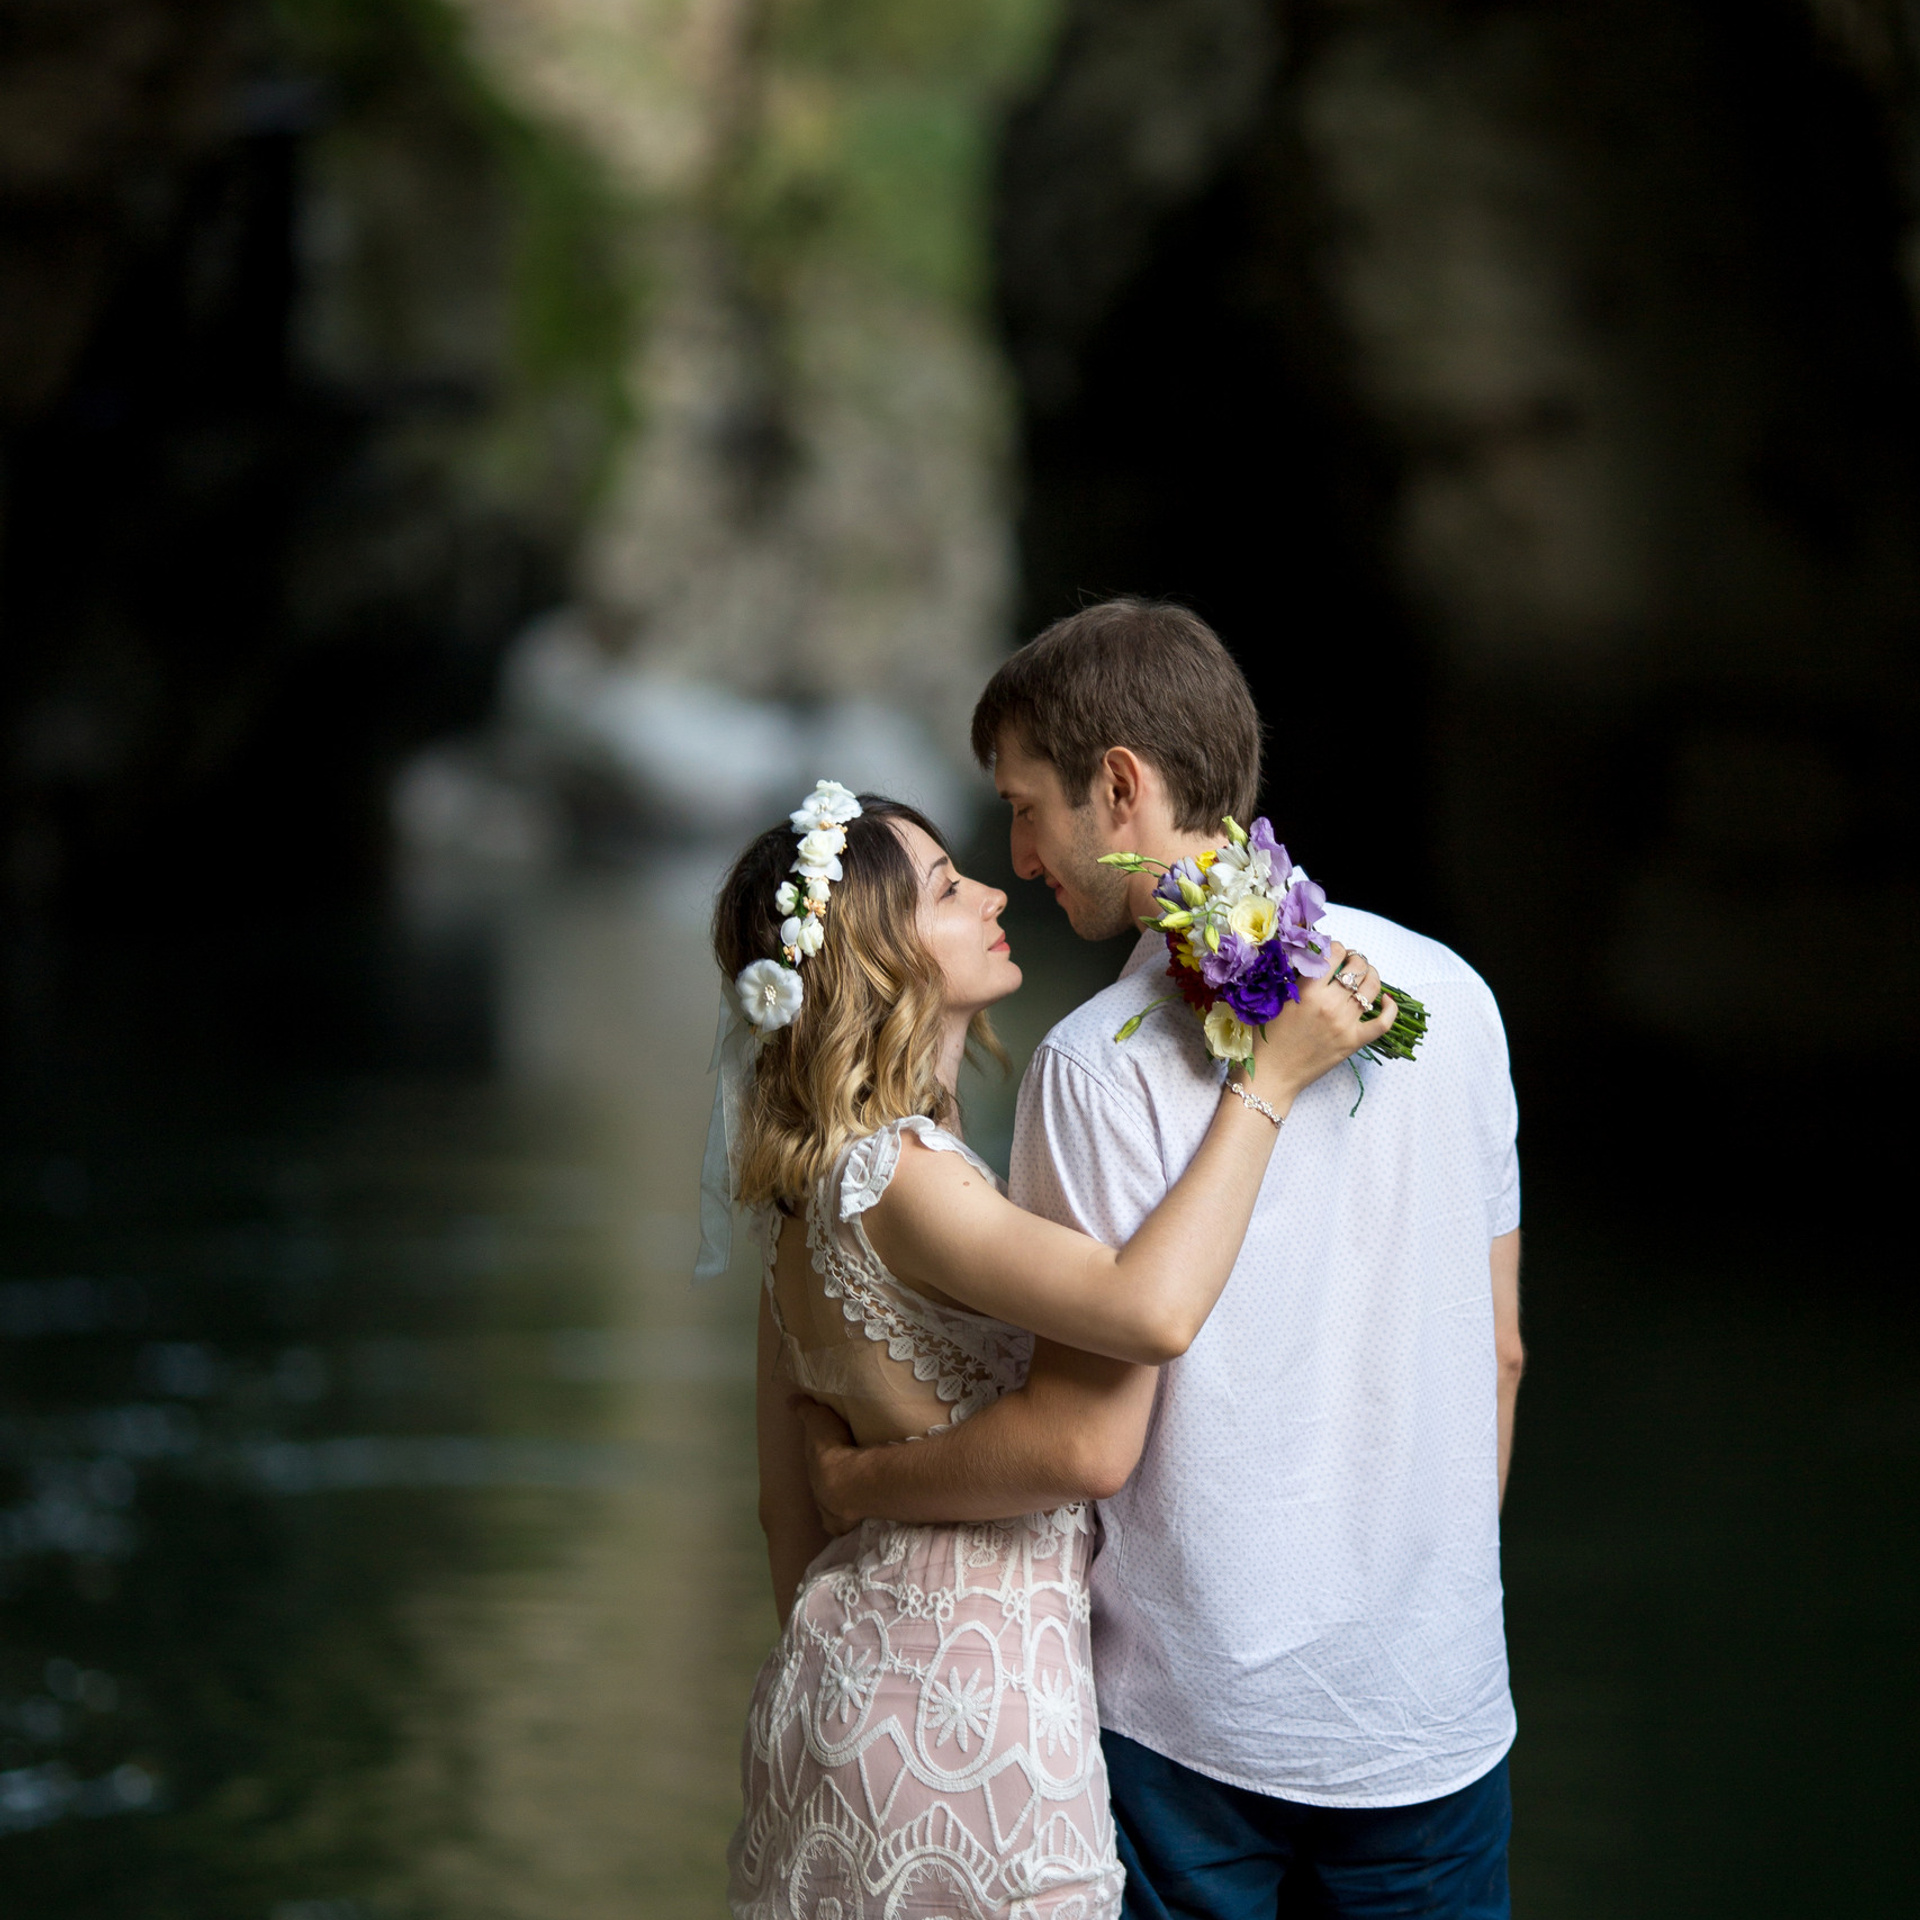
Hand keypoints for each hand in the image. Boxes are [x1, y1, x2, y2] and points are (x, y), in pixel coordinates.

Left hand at [791, 1395, 862, 1534]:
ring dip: (836, 1501)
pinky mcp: (838, 1524)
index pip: (814, 1459)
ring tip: (850, 1495)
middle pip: (820, 1483)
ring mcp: (825, 1508)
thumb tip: (790, 1400)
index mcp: (813, 1461)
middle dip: (826, 1479)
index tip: (826, 1453)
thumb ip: (806, 1410)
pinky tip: (852, 1521)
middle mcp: (815, 1486)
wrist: (847, 1480)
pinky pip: (840, 1524)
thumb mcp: (818, 1419)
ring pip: (827, 1505)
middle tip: (840, 1473)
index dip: (820, 1455)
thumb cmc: (832, 1447)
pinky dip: (843, 1523)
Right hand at [1244, 941, 1395, 1101]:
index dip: (1335, 946)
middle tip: (1347, 961)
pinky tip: (1386, 1000)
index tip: (1331, 949)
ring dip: (1370, 974)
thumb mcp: (1275, 1001)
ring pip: (1372, 987)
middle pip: (1357, 967)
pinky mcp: (1354, 1042)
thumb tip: (1313, 960)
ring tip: (1364, 974)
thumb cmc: (1267, 1039)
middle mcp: (1331, 1005)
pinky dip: (1389, 1009)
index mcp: (1309, 992)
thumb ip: (1295, 980)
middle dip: (1354, 958)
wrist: (1273, 1074)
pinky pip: (1382, 1023)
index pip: (1333, 954)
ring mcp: (1346, 1024)